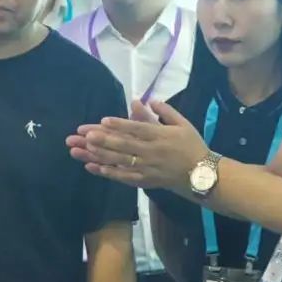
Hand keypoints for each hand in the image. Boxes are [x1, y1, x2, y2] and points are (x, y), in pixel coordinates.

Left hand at [67, 100, 206, 188]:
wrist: (201, 174)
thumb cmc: (192, 145)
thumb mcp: (182, 124)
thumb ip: (164, 111)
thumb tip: (145, 99)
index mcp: (160, 136)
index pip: (137, 129)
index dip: (120, 124)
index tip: (102, 120)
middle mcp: (151, 152)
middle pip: (123, 145)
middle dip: (102, 140)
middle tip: (82, 135)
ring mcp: (147, 168)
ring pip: (119, 161)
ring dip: (98, 156)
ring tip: (80, 150)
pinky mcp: (144, 181)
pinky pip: (124, 177)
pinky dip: (109, 172)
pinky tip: (93, 167)